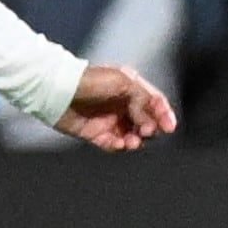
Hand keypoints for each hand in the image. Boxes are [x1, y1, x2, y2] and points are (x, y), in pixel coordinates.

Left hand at [54, 62, 175, 151]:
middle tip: (146, 131)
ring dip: (136, 141)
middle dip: (151, 130)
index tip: (169, 127)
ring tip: (132, 141)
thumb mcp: (123, 82)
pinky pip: (113, 144)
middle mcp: (122, 105)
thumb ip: (142, 100)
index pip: (155, 103)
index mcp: (131, 89)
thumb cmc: (90, 81)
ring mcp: (109, 120)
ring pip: (132, 136)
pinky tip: (119, 144)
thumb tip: (148, 123)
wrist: (58, 90)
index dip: (164, 115)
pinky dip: (119, 146)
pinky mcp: (95, 133)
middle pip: (147, 123)